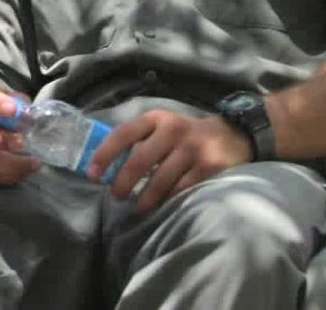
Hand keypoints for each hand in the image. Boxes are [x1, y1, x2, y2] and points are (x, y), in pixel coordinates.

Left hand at [87, 111, 251, 211]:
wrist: (232, 136)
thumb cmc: (185, 137)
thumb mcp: (162, 129)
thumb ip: (139, 142)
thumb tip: (105, 168)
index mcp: (156, 119)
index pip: (124, 133)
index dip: (105, 154)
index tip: (92, 173)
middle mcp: (173, 130)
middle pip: (139, 160)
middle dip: (123, 182)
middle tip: (117, 195)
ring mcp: (192, 148)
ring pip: (160, 180)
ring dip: (145, 198)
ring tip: (139, 205)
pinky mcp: (209, 166)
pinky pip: (181, 190)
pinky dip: (169, 200)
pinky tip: (165, 203)